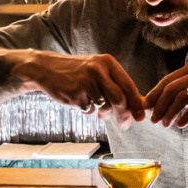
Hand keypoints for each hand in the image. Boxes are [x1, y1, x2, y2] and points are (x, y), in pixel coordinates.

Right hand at [16, 51, 144, 128]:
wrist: (46, 69)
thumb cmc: (77, 73)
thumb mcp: (98, 71)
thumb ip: (115, 85)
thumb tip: (135, 105)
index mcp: (108, 63)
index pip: (129, 86)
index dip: (137, 103)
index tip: (141, 116)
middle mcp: (98, 70)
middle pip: (120, 99)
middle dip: (124, 115)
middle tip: (125, 125)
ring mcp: (86, 81)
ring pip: (105, 106)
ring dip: (104, 114)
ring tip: (97, 110)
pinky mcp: (75, 92)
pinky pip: (89, 110)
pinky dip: (88, 110)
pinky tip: (80, 101)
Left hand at [142, 58, 187, 127]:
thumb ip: (186, 91)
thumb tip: (159, 103)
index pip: (168, 80)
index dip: (154, 95)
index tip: (146, 108)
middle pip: (171, 89)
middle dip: (159, 106)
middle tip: (153, 120)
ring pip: (181, 98)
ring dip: (169, 114)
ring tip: (165, 124)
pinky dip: (186, 118)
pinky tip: (180, 124)